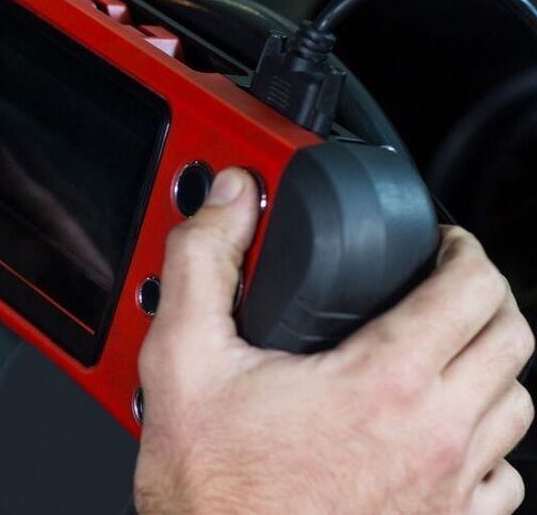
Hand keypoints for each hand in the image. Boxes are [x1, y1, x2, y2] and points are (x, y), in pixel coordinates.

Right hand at [134, 169, 533, 513]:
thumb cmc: (209, 487)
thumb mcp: (183, 360)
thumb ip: (203, 265)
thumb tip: (230, 200)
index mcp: (383, 381)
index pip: (474, 287)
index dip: (463, 249)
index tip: (441, 244)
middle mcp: (435, 435)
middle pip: (511, 338)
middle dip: (486, 297)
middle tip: (446, 286)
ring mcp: (448, 487)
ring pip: (517, 406)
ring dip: (490, 367)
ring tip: (445, 353)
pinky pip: (506, 476)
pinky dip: (486, 443)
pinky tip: (439, 433)